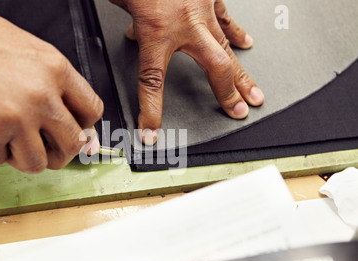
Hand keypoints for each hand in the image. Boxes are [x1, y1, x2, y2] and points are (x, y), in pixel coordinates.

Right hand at [0, 0, 102, 172]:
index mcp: (55, 70)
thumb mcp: (25, 50)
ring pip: (38, 163)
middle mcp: (41, 96)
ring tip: (7, 137)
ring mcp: (15, 118)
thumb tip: (72, 117)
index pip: (92, 111)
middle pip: (73, 144)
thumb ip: (53, 83)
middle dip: (59, 151)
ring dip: (23, 156)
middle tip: (44, 145)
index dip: (84, 127)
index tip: (74, 132)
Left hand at [110, 0, 264, 144]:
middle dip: (226, 93)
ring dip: (243, 73)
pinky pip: (225, 19)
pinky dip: (235, 33)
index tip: (151, 131)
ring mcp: (202, 11)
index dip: (151, 110)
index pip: (151, 81)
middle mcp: (185, 24)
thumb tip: (131, 32)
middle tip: (236, 113)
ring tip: (254, 94)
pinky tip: (246, 43)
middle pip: (213, 68)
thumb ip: (129, 22)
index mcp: (156, 29)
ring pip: (228, 48)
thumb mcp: (123, 0)